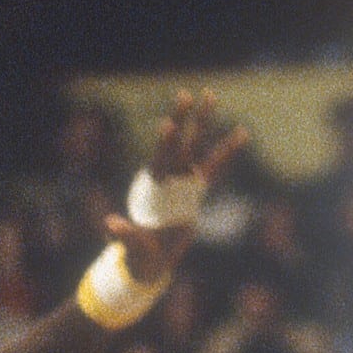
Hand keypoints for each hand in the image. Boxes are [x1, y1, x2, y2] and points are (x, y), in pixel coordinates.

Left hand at [114, 91, 246, 283]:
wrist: (152, 259)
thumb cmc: (139, 252)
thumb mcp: (132, 245)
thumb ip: (124, 234)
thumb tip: (110, 224)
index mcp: (153, 187)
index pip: (160, 160)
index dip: (165, 143)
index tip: (168, 123)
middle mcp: (167, 177)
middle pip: (178, 143)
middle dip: (184, 118)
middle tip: (188, 93)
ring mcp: (182, 180)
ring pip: (196, 145)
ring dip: (204, 122)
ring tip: (211, 95)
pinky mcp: (195, 188)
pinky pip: (215, 164)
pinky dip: (228, 149)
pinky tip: (242, 131)